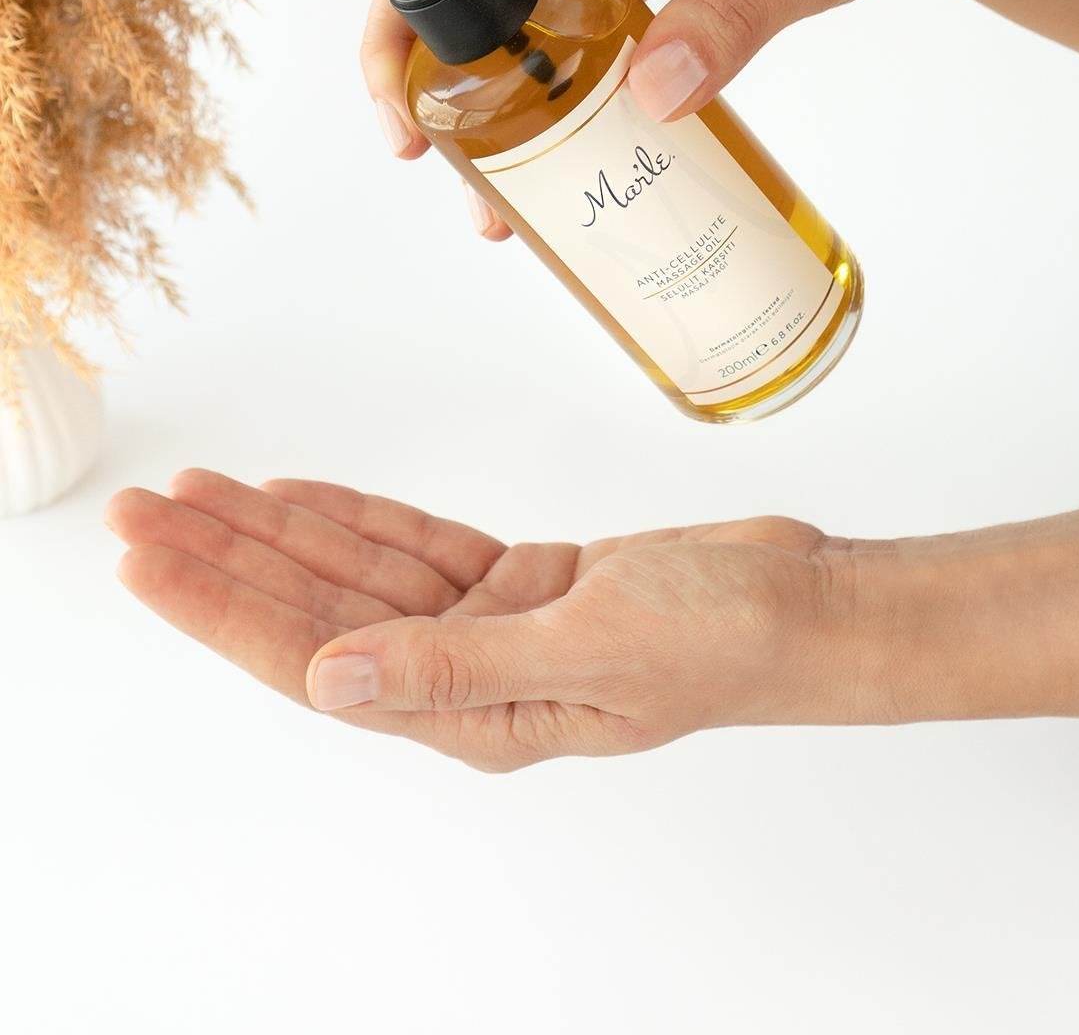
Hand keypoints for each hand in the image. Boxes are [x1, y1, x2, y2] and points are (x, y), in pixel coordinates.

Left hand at [107, 471, 872, 769]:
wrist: (806, 602)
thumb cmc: (723, 635)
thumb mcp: (589, 649)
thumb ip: (456, 666)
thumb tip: (332, 681)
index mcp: (475, 714)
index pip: (315, 659)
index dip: (224, 609)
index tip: (152, 562)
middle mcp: (468, 675)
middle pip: (319, 610)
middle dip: (226, 560)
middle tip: (144, 509)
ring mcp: (495, 625)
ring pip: (360, 571)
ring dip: (280, 531)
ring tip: (198, 491)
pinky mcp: (525, 580)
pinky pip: (418, 545)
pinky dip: (357, 518)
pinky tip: (299, 498)